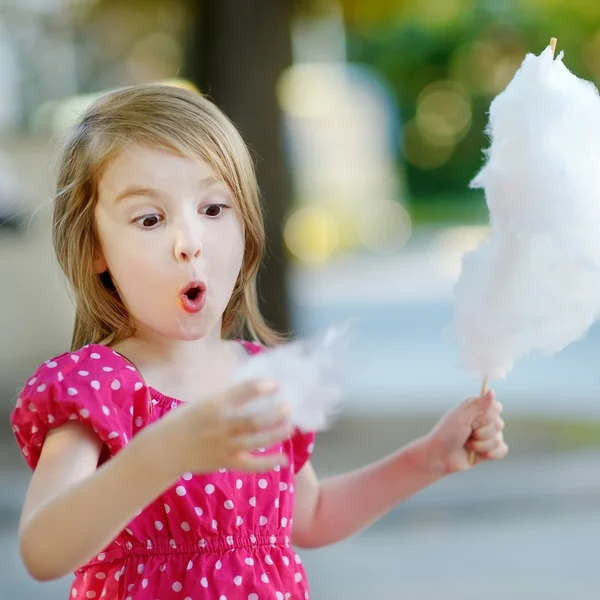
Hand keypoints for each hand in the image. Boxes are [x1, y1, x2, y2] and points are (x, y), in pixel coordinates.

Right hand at [158, 379, 292, 475]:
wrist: (164, 450)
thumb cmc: (183, 421)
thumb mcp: (202, 403)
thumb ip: (225, 399)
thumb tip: (252, 390)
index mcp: (213, 406)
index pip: (240, 393)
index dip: (259, 387)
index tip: (275, 383)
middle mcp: (220, 426)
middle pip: (252, 420)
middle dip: (273, 414)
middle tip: (289, 406)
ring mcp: (223, 446)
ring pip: (255, 441)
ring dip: (275, 434)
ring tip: (290, 427)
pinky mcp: (225, 462)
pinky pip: (250, 465)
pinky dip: (268, 463)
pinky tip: (284, 459)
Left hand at [422, 390, 507, 474]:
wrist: (440, 457)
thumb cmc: (447, 434)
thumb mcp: (461, 417)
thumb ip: (478, 405)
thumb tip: (492, 391)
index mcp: (476, 408)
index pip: (496, 407)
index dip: (486, 417)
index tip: (472, 422)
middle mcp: (483, 420)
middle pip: (499, 424)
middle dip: (482, 433)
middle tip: (467, 434)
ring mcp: (487, 435)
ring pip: (499, 439)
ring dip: (481, 445)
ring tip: (468, 445)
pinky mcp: (489, 450)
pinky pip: (502, 450)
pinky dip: (491, 454)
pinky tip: (480, 455)